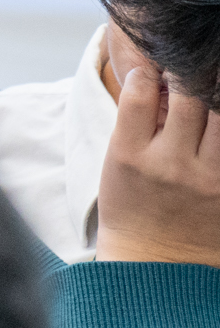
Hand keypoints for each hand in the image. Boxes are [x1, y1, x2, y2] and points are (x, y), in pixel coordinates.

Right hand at [94, 51, 219, 267]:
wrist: (157, 263)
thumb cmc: (131, 206)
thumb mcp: (117, 163)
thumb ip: (136, 121)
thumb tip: (156, 76)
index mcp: (130, 155)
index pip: (140, 92)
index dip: (149, 70)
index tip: (154, 64)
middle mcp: (170, 164)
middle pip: (189, 97)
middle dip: (191, 73)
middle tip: (193, 65)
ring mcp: (207, 179)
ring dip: (216, 92)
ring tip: (212, 84)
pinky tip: (218, 115)